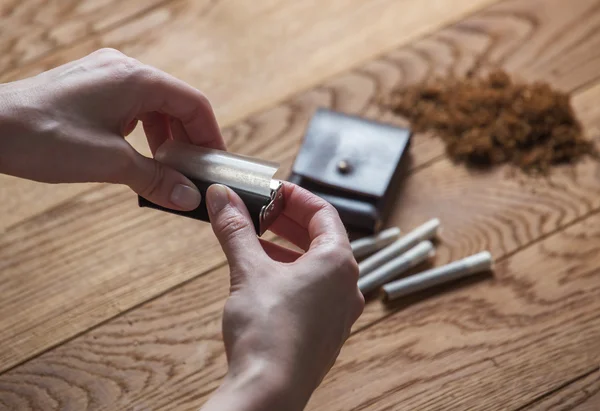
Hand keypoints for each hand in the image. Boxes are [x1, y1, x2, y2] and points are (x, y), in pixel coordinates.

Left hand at [0, 48, 223, 210]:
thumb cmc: (43, 136)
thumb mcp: (110, 163)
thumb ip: (156, 179)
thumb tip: (189, 198)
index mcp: (137, 79)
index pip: (194, 103)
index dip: (211, 134)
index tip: (216, 162)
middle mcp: (124, 69)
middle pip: (175, 102)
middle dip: (188, 138)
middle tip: (194, 170)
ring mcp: (105, 75)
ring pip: (153, 105)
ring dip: (166, 136)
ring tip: (168, 167)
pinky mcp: (90, 86)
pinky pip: (131, 105)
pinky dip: (143, 130)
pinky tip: (139, 153)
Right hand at [201, 182, 363, 410]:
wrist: (269, 391)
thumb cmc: (268, 333)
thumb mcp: (248, 270)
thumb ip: (236, 230)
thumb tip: (222, 197)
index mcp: (338, 263)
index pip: (323, 213)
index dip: (295, 197)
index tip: (272, 190)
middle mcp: (347, 286)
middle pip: (321, 238)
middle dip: (288, 222)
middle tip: (261, 212)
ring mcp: (339, 312)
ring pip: (316, 267)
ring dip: (287, 249)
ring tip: (256, 243)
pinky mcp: (325, 332)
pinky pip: (313, 291)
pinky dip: (291, 276)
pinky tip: (264, 279)